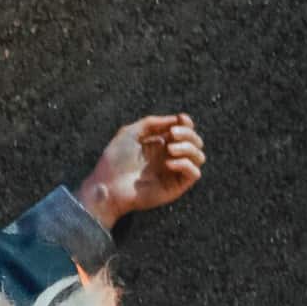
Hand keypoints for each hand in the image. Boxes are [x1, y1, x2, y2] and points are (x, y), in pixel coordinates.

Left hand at [75, 112, 205, 225]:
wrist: (107, 185)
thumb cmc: (114, 160)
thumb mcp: (130, 132)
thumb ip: (153, 123)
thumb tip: (176, 119)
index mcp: (161, 144)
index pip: (185, 132)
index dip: (187, 123)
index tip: (181, 119)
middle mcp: (170, 157)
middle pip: (196, 142)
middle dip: (188, 134)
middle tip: (172, 135)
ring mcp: (173, 172)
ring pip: (199, 157)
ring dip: (189, 148)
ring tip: (170, 149)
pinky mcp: (175, 187)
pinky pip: (194, 174)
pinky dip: (185, 164)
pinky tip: (169, 163)